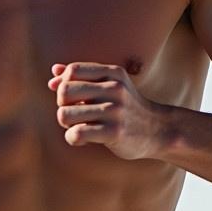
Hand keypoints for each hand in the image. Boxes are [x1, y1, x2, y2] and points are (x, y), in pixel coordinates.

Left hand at [48, 62, 164, 159]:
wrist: (158, 129)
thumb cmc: (127, 107)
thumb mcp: (111, 85)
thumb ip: (82, 77)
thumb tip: (53, 75)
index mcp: (112, 73)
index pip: (72, 70)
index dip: (65, 85)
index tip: (74, 98)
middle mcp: (114, 88)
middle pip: (64, 91)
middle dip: (63, 105)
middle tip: (75, 114)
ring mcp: (115, 110)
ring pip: (65, 114)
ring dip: (66, 124)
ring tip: (79, 126)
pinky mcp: (114, 132)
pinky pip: (76, 134)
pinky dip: (73, 138)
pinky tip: (83, 139)